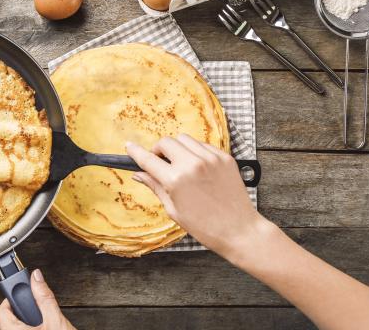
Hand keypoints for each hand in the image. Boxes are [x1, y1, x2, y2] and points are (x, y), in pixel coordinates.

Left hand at [0, 269, 75, 329]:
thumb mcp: (55, 320)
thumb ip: (44, 297)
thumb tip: (36, 277)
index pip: (1, 310)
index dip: (12, 297)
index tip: (24, 290)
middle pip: (8, 317)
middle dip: (22, 308)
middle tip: (35, 304)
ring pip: (15, 325)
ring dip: (28, 318)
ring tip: (43, 318)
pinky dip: (32, 326)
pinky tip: (44, 326)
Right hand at [126, 134, 268, 258]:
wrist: (239, 229)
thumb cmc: (205, 226)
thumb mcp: (174, 209)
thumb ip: (155, 187)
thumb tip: (139, 175)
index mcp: (176, 180)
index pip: (148, 159)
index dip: (135, 152)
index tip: (129, 147)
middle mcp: (192, 164)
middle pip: (166, 142)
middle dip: (158, 150)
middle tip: (159, 163)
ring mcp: (210, 158)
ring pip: (184, 139)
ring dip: (177, 148)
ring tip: (180, 165)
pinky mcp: (224, 158)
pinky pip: (203, 145)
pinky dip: (195, 151)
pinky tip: (197, 167)